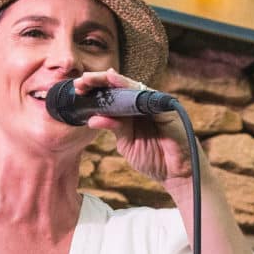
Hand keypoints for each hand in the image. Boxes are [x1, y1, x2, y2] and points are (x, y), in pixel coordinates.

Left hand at [72, 69, 194, 184]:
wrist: (176, 174)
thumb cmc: (154, 158)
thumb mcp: (126, 144)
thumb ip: (114, 128)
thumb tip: (92, 119)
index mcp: (132, 113)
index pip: (113, 97)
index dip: (96, 91)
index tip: (77, 89)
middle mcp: (143, 105)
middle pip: (120, 87)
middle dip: (99, 82)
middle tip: (80, 80)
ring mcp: (155, 105)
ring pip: (131, 87)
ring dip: (110, 82)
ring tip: (91, 79)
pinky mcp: (165, 109)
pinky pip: (146, 96)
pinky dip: (129, 90)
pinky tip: (115, 82)